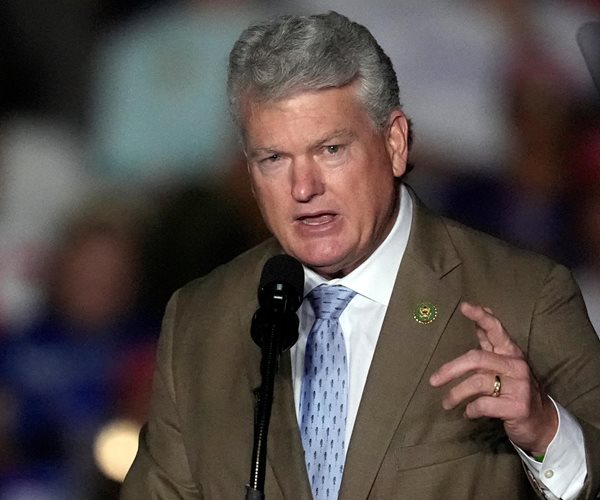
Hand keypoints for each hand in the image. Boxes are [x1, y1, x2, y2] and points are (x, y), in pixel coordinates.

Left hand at [429, 302, 557, 454]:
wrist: (542, 423)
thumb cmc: (515, 390)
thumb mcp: (503, 365)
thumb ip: (489, 346)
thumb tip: (476, 322)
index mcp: (510, 352)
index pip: (495, 329)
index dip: (480, 316)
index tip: (464, 306)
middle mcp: (516, 365)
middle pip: (476, 358)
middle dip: (451, 369)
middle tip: (433, 381)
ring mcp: (519, 386)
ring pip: (477, 382)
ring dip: (456, 394)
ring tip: (446, 403)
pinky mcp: (517, 407)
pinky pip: (483, 404)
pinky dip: (470, 410)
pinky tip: (468, 413)